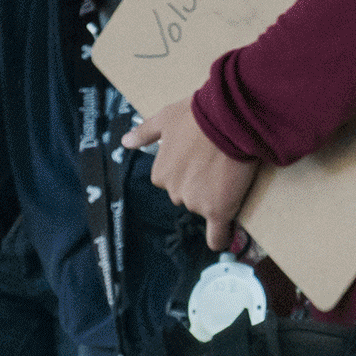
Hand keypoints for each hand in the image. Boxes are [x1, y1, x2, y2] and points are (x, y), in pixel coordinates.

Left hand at [122, 99, 257, 250]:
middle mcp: (174, 192)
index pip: (172, 181)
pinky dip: (220, 238)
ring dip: (215, 198)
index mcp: (160, 174)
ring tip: (229, 175)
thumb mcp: (165, 118)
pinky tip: (224, 240)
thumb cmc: (197, 115)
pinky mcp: (218, 211)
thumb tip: (125, 142)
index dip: (188, 170)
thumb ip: (145, 133)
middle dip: (200, 184)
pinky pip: (217, 234)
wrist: (228, 119)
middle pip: (188, 196)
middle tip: (216, 164)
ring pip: (205, 208)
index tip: (201, 158)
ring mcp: (196, 203)